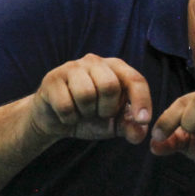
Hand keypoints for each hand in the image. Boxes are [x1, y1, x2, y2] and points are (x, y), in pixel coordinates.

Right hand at [29, 55, 151, 143]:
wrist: (57, 121)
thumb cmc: (91, 117)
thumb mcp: (115, 124)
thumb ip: (131, 128)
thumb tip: (139, 133)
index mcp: (116, 68)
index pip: (135, 79)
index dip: (141, 100)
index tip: (142, 120)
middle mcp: (95, 62)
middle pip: (109, 85)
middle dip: (106, 108)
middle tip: (99, 114)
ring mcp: (72, 67)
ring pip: (85, 94)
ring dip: (86, 113)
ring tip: (82, 112)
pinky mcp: (52, 79)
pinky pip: (65, 105)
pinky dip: (69, 118)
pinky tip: (67, 114)